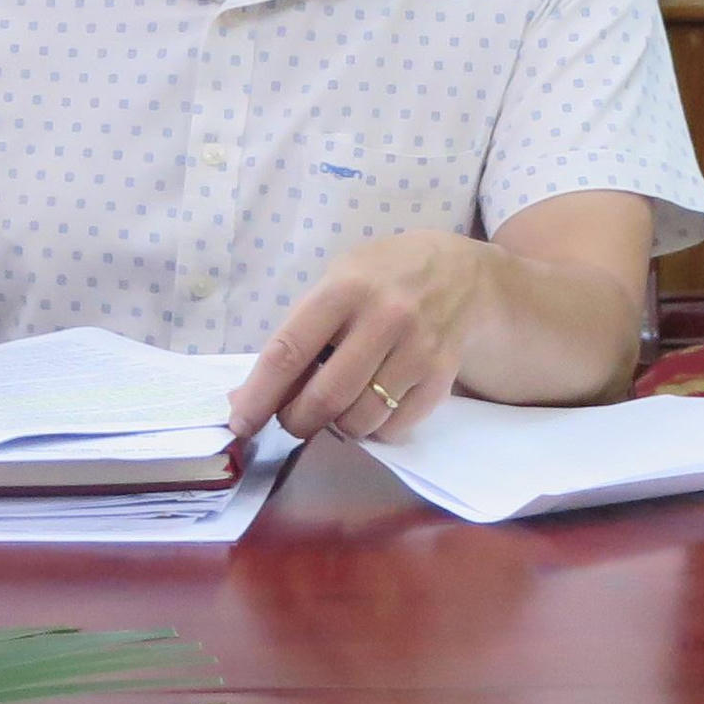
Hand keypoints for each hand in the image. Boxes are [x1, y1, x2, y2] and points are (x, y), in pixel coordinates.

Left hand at [233, 229, 496, 444]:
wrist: (463, 273)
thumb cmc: (384, 277)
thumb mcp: (339, 281)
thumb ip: (298, 334)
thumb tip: (245, 397)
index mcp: (345, 288)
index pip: (289, 351)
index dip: (258, 395)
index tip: (239, 424)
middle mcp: (384, 316)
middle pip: (325, 397)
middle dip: (297, 421)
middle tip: (294, 419)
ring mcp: (418, 347)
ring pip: (360, 420)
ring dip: (339, 427)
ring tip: (340, 407)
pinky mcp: (442, 374)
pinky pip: (395, 426)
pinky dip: (376, 430)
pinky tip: (376, 406)